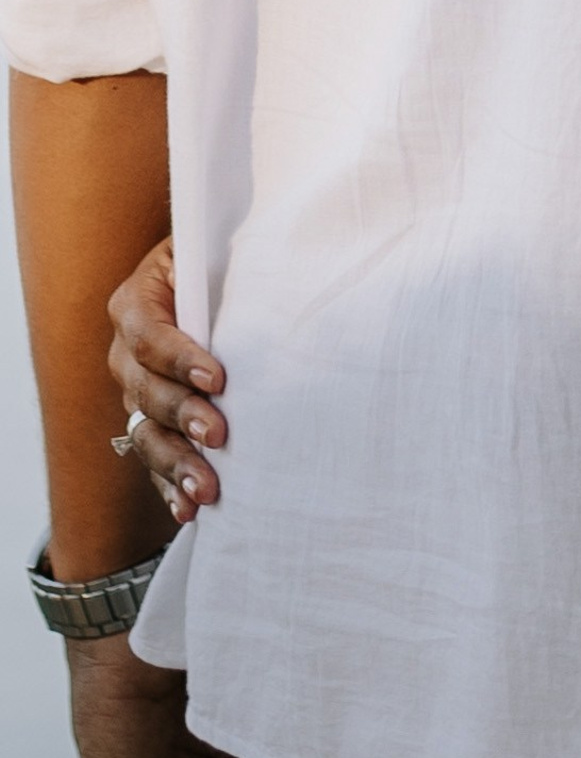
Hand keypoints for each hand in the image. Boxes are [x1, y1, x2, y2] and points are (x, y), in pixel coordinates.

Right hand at [107, 237, 224, 524]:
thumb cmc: (218, 259)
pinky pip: (152, 459)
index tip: (217, 378)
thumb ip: (230, 257)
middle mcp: (126, 353)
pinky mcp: (150, 422)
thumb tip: (276, 264)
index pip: (150, 335)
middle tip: (217, 435)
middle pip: (146, 390)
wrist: (207, 279)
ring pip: (145, 433)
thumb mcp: (216, 247)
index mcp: (137, 303)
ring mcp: (135, 392)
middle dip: (182, 416)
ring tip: (205, 489)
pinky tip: (188, 510)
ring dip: (174, 463)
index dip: (180, 358)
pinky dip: (169, 486)